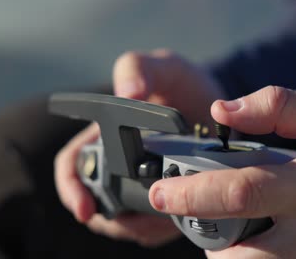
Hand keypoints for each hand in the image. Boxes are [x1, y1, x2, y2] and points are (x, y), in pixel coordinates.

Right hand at [55, 49, 224, 245]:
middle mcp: (119, 163)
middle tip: (134, 221)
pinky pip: (154, 224)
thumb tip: (128, 93)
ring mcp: (142, 183)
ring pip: (125, 218)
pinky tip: (177, 219)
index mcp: (105, 134)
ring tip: (162, 219)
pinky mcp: (168, 198)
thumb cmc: (184, 83)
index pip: (74, 164)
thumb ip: (140, 68)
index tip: (85, 208)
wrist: (223, 106)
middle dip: (108, 217)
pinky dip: (160, 228)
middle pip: (97, 199)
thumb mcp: (165, 67)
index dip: (72, 187)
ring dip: (137, 226)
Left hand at [148, 86, 295, 257]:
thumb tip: (224, 109)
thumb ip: (275, 106)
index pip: (242, 194)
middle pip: (239, 256)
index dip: (193, 193)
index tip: (160, 190)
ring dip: (228, 250)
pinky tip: (259, 228)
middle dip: (204, 237)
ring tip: (228, 216)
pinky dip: (254, 255)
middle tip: (196, 208)